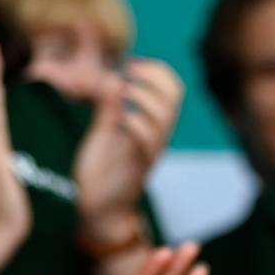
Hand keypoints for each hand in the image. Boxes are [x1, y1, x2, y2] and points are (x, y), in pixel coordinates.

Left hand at [73, 58, 183, 253]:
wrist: (99, 210)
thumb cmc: (103, 172)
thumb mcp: (104, 132)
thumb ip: (109, 107)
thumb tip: (111, 77)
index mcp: (152, 125)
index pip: (171, 89)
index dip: (156, 70)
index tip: (130, 63)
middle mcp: (156, 136)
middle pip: (175, 97)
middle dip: (154, 76)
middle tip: (128, 71)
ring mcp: (149, 151)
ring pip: (165, 117)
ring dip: (144, 96)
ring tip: (123, 91)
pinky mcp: (137, 166)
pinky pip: (147, 141)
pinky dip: (135, 123)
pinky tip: (120, 119)